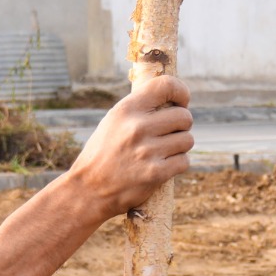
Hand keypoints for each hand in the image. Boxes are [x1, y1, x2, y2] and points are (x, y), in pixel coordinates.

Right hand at [64, 76, 193, 219]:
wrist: (88, 190)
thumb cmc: (103, 153)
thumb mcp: (113, 121)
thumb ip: (140, 108)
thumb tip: (172, 98)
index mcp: (127, 109)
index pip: (166, 85)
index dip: (181, 92)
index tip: (181, 102)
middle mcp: (138, 127)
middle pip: (184, 117)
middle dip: (182, 125)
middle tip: (169, 134)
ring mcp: (147, 151)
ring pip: (187, 140)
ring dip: (180, 146)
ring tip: (164, 151)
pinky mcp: (156, 173)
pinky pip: (184, 161)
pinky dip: (178, 164)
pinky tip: (163, 165)